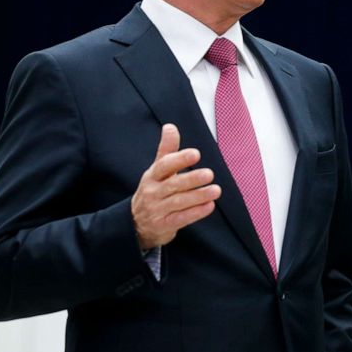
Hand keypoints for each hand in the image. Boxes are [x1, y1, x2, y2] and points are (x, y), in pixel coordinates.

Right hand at [131, 124, 220, 249]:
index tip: (195, 153)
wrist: (136, 223)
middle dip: (192, 179)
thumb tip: (170, 126)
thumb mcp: (157, 171)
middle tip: (209, 174)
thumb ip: (167, 150)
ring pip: (179, 202)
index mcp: (152, 176)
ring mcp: (157, 210)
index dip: (179, 159)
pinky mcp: (164, 225)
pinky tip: (209, 206)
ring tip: (216, 190)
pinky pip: (181, 219)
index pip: (164, 165)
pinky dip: (196, 212)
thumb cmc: (153, 191)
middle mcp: (153, 192)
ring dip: (198, 196)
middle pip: (173, 184)